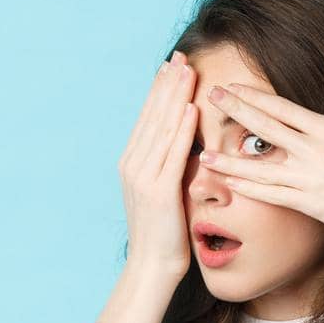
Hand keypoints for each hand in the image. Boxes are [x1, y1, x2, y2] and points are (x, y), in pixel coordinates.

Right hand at [118, 50, 198, 278]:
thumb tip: (184, 141)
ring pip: (161, 128)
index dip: (160, 89)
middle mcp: (133, 164)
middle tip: (180, 55)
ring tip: (188, 71)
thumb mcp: (164, 191)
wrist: (152, 266)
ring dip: (175, 97)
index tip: (172, 64)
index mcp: (132, 163)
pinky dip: (181, 129)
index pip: (147, 118)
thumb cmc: (164, 233)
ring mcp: (143, 177)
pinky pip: (172, 154)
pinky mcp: (158, 192)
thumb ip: (168, 165)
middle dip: (167, 84)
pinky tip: (191, 108)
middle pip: (152, 115)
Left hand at [194, 49, 323, 247]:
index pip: (283, 110)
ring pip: (260, 170)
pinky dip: (250, 191)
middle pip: (265, 131)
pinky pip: (273, 197)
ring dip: (230, 163)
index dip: (255, 97)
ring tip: (203, 155)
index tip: (232, 86)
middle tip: (209, 99)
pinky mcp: (310, 205)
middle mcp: (314, 155)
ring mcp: (309, 182)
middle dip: (235, 113)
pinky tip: (229, 187)